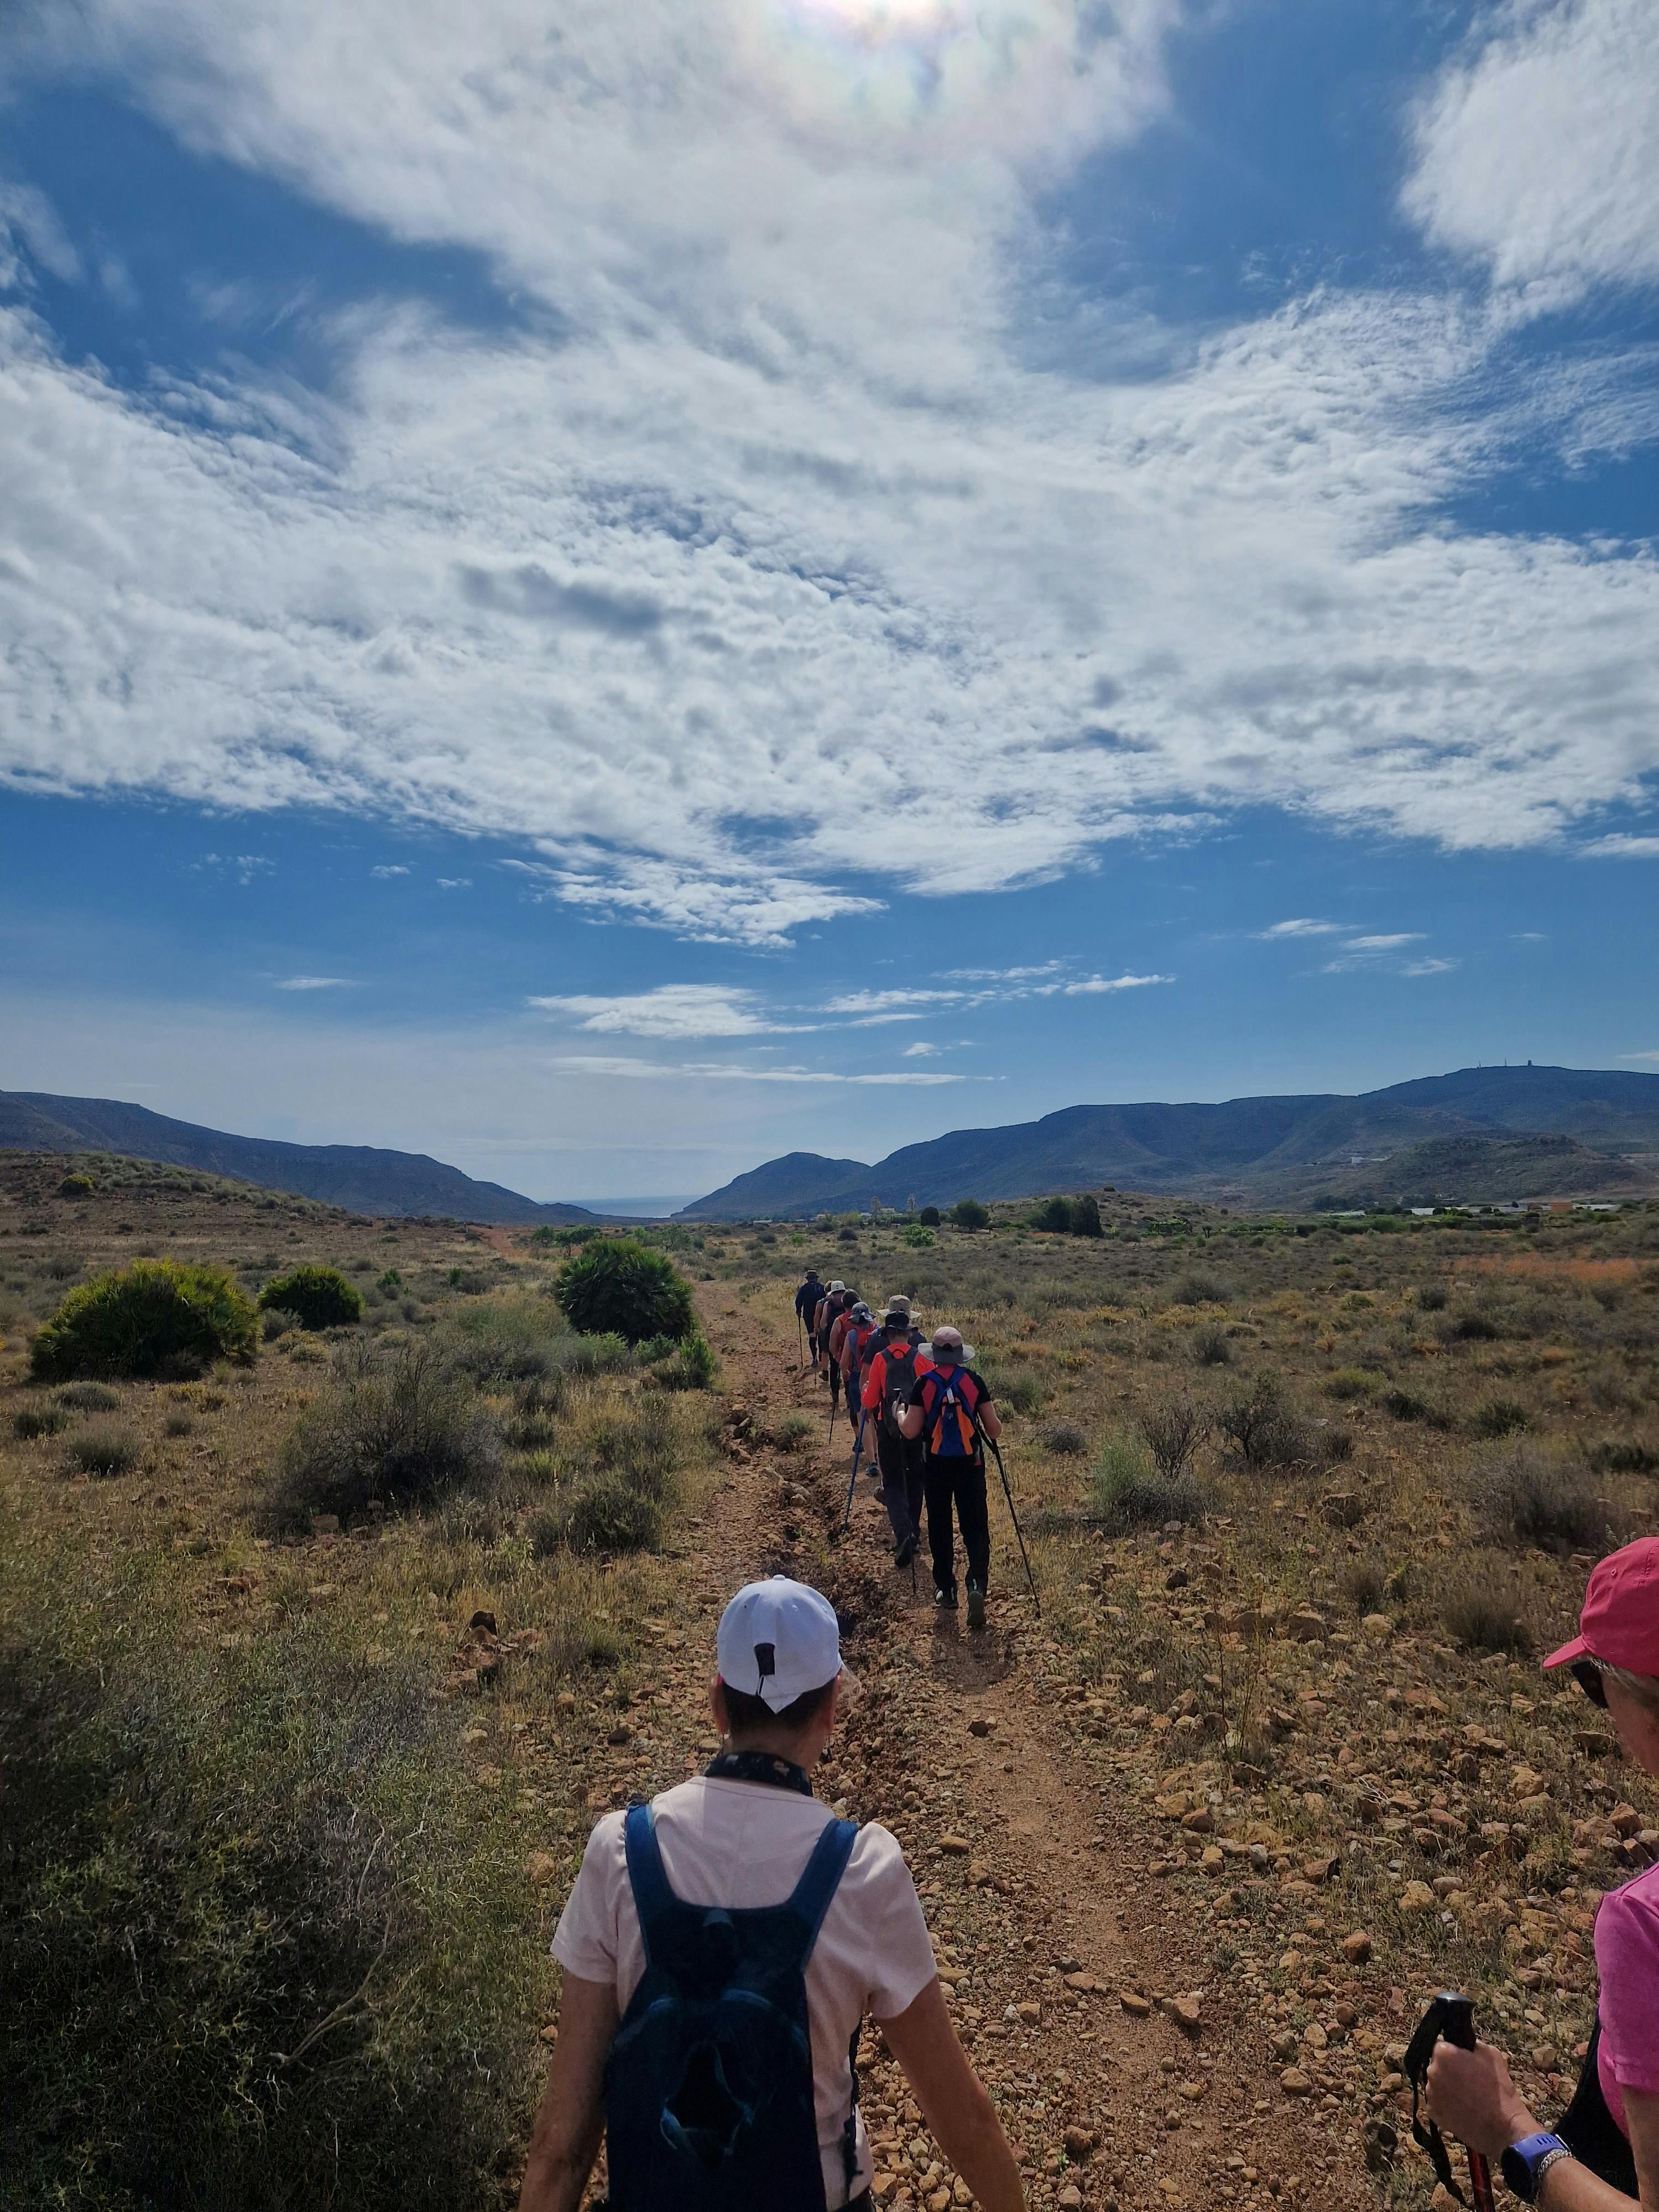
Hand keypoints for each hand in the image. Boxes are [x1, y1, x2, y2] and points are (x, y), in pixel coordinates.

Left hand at [1424, 2039, 1536, 2164]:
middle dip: (1448, 2069)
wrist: (1501, 2128)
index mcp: (1443, 2054)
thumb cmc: (1498, 2089)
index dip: (1453, 2053)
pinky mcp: (1432, 2112)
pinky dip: (1446, 2104)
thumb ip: (1471, 2044)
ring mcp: (1430, 2094)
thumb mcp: (1491, 2054)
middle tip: (1466, 2080)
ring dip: (1446, 2087)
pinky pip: (1436, 2102)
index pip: (1441, 2046)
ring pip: (1436, 2084)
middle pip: (1436, 2065)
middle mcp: (1431, 2071)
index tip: (1463, 2062)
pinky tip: (1462, 2109)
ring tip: (1466, 2097)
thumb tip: (1462, 2044)